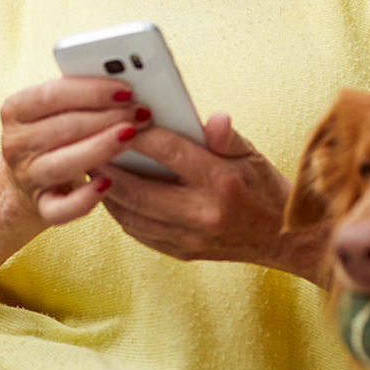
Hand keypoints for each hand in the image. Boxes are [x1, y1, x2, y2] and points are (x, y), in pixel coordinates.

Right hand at [0, 77, 147, 226]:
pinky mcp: (41, 207)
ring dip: (101, 149)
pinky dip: (84, 198)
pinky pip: (61, 208)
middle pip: (63, 128)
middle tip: (140, 113)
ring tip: (131, 136)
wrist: (30, 176)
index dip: (91, 92)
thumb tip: (126, 88)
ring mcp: (26, 178)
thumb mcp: (58, 107)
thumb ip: (83, 94)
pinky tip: (108, 183)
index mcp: (15, 110)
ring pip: (62, 165)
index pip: (51, 95)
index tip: (126, 90)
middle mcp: (15, 144)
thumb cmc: (55, 132)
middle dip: (107, 118)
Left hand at [96, 114, 330, 282]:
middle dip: (106, 164)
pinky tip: (110, 191)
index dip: (139, 133)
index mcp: (221, 183)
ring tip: (91, 165)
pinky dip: (119, 210)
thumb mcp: (252, 153)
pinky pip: (137, 231)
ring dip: (105, 189)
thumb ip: (225, 135)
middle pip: (136, 188)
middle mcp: (202, 214)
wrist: (283, 238)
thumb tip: (211, 119)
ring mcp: (189, 238)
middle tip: (86, 143)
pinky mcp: (181, 253)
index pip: (169, 152)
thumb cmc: (264, 187)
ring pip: (129, 213)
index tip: (119, 116)